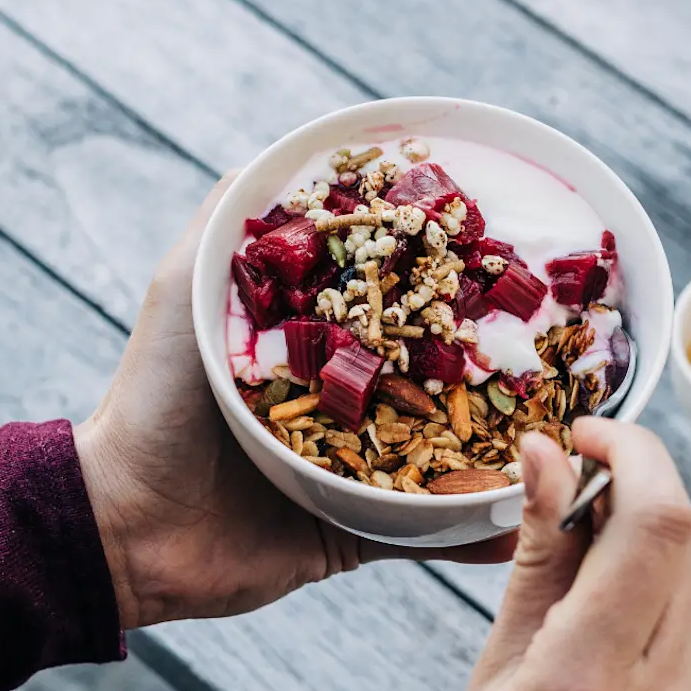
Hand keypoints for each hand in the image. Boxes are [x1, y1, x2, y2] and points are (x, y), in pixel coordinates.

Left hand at [74, 176, 513, 628]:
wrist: (128, 529)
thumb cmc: (150, 404)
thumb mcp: (182, 293)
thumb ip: (224, 227)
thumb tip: (282, 154)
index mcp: (315, 347)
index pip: (395, 306)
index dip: (445, 283)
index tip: (503, 255)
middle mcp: (344, 404)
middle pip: (434, 379)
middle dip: (492, 367)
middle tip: (557, 347)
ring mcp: (354, 472)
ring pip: (445, 457)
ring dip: (503, 448)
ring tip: (562, 432)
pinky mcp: (356, 535)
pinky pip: (429, 534)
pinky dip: (479, 533)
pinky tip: (531, 517)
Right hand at [395, 420, 690, 690]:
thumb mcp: (492, 682)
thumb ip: (536, 560)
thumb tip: (548, 460)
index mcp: (591, 684)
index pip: (656, 519)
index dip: (636, 453)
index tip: (596, 436)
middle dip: (648, 494)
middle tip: (589, 500)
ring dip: (674, 548)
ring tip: (608, 572)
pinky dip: (687, 613)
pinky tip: (633, 643)